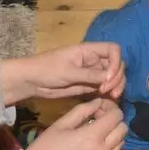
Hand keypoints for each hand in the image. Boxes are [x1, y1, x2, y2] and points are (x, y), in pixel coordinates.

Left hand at [1, 43, 125, 103]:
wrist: (31, 81)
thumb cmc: (46, 69)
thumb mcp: (68, 72)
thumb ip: (89, 75)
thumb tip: (110, 77)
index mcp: (88, 50)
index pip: (113, 50)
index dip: (116, 62)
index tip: (109, 77)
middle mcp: (93, 60)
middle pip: (116, 65)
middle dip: (117, 78)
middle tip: (110, 91)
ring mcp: (91, 73)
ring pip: (112, 78)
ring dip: (116, 86)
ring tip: (112, 97)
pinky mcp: (87, 85)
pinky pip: (103, 88)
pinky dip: (109, 93)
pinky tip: (108, 100)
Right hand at [3, 99, 126, 149]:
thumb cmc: (46, 145)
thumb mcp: (63, 123)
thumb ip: (84, 110)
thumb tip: (99, 103)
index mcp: (92, 136)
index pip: (117, 116)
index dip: (110, 108)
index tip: (99, 108)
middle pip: (123, 129)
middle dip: (115, 120)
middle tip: (99, 120)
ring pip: (120, 144)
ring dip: (113, 135)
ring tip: (96, 134)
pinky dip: (108, 149)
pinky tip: (92, 148)